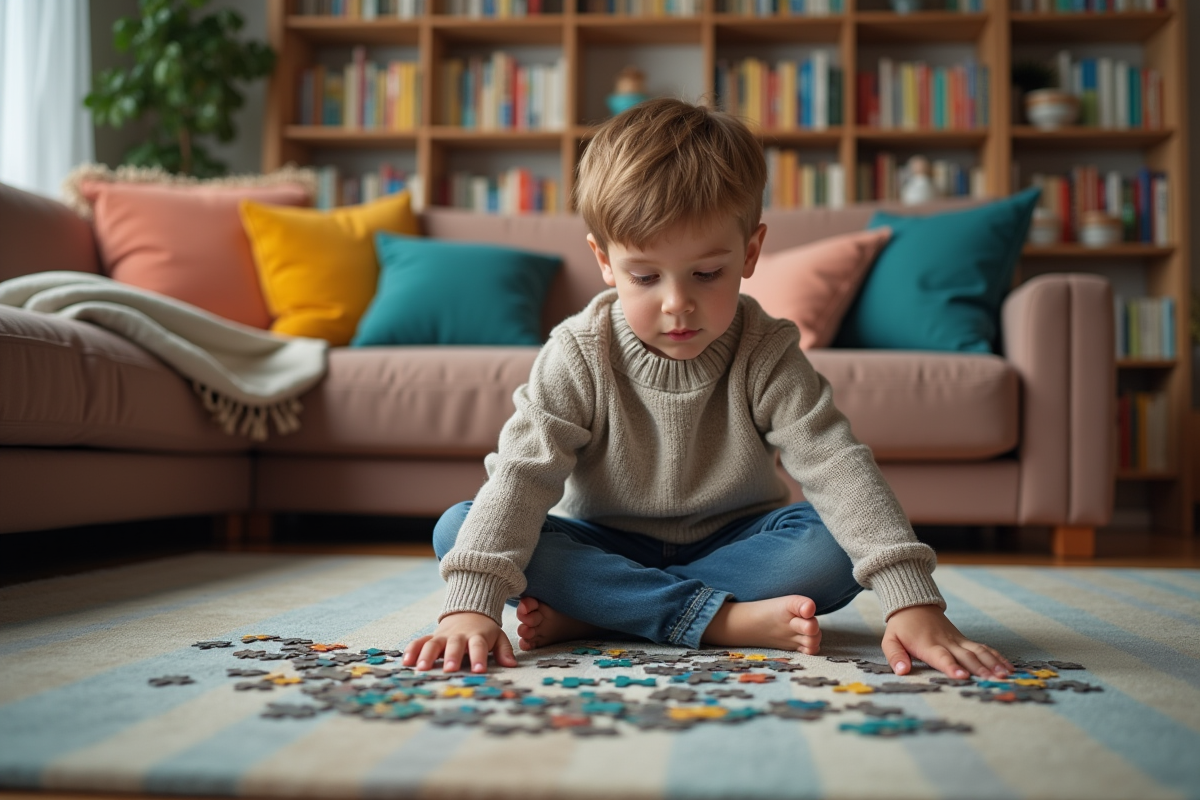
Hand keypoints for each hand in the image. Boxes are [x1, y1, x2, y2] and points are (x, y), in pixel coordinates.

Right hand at [401, 611, 518, 673]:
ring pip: (434, 644)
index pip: (479, 646)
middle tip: (450, 669)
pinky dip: (411, 650)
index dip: (479, 657)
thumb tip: (511, 665)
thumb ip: (504, 650)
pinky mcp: (431, 637)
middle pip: (455, 645)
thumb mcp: (498, 636)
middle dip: (452, 657)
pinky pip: (419, 642)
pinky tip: (406, 662)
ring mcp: (443, 636)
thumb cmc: (484, 630)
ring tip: (422, 669)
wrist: (468, 609)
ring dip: (427, 655)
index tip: (479, 671)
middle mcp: (459, 636)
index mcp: (477, 636)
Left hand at [881, 604, 1011, 679]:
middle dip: (980, 669)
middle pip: (965, 656)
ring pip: (978, 651)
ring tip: (1006, 675)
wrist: (913, 604)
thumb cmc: (901, 627)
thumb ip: (895, 656)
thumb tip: (901, 671)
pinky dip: (996, 657)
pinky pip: (982, 648)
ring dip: (993, 663)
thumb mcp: (890, 640)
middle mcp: (946, 642)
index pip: (941, 657)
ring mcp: (958, 640)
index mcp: (928, 644)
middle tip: (994, 681)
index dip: (951, 667)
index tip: (962, 676)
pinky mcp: (964, 640)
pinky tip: (1008, 667)